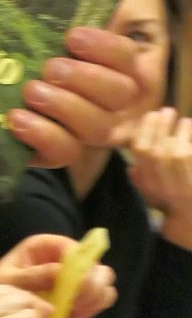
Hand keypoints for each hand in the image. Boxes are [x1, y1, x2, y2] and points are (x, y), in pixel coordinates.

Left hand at [0, 234, 115, 317]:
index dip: (79, 266)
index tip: (73, 285)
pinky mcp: (81, 300)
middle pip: (96, 265)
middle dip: (91, 284)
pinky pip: (100, 300)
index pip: (74, 249)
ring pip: (103, 283)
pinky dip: (94, 307)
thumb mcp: (9, 281)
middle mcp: (66, 260)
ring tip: (73, 307)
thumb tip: (60, 271)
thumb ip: (33, 276)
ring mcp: (76, 281)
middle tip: (75, 301)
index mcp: (46, 247)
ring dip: (94, 297)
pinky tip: (75, 313)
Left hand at [9, 27, 140, 168]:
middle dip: (86, 80)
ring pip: (96, 128)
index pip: (128, 59)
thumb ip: (65, 0)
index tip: (72, 36)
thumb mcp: (48, 14)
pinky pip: (63, 154)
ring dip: (65, 108)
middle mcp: (108, 99)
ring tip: (32, 91)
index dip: (106, 49)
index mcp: (112, 63)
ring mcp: (83, 128)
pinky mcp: (54, 149)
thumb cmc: (28, 38)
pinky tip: (17, 119)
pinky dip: (43, 137)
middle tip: (51, 67)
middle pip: (118, 96)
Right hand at [126, 107, 191, 242]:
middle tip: (167, 110)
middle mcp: (163, 185)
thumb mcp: (154, 197)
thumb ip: (142, 183)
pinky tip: (191, 129)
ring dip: (180, 131)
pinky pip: (190, 152)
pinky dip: (190, 137)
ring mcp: (182, 184)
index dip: (143, 131)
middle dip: (160, 126)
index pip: (139, 153)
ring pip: (176, 151)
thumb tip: (131, 169)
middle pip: (156, 151)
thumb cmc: (176, 206)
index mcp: (150, 184)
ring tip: (184, 122)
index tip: (150, 115)